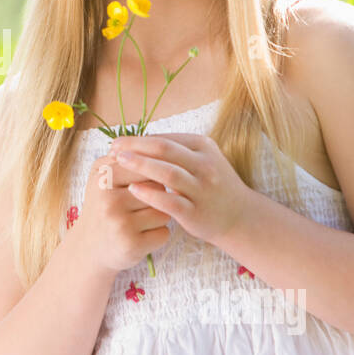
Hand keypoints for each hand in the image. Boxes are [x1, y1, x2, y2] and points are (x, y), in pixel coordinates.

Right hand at [72, 151, 175, 274]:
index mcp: (103, 178)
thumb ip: (123, 157)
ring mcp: (121, 225)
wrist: (88, 248)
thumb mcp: (101, 177)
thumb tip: (152, 143)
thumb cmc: (102, 206)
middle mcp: (109, 201)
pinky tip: (141, 236)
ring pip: (164, 212)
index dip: (152, 175)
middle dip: (158, 195)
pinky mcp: (132, 246)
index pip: (147, 166)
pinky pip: (163, 233)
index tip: (142, 183)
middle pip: (159, 188)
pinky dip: (158, 235)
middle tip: (140, 204)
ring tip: (139, 220)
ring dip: (159, 217)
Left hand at [109, 130, 253, 248]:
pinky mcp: (197, 212)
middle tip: (113, 149)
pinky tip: (133, 190)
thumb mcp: (199, 159)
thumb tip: (135, 141)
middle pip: (165, 150)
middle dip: (136, 147)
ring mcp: (203, 189)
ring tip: (119, 162)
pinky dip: (151, 194)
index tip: (116, 142)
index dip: (138, 139)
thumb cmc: (211, 184)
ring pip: (168, 173)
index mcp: (203, 147)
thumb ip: (174, 150)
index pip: (165, 138)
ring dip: (141, 165)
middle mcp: (205, 165)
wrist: (240, 216)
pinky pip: (171, 201)